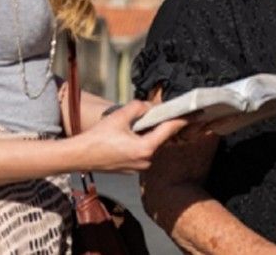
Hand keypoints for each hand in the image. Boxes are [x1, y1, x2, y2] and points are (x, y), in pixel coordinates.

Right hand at [78, 100, 198, 173]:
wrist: (79, 156)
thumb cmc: (97, 138)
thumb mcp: (120, 117)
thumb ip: (139, 107)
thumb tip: (151, 106)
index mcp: (146, 149)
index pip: (169, 130)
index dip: (183, 120)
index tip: (196, 114)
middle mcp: (146, 161)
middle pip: (161, 138)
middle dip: (163, 124)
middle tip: (169, 111)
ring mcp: (139, 167)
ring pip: (152, 144)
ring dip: (151, 133)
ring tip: (147, 120)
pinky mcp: (132, 168)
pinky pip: (143, 151)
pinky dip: (143, 141)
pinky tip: (136, 132)